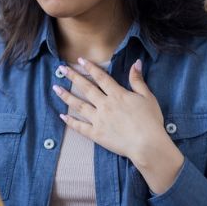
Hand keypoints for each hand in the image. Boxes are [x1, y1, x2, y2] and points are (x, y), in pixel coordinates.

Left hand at [53, 58, 182, 193]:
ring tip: (55, 88)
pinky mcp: (96, 134)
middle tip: (61, 69)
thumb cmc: (150, 121)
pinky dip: (70, 121)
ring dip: (66, 96)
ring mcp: (98, 120)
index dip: (90, 67)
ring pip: (79, 105)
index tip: (80, 60)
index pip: (101, 77)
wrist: (147, 145)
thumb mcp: (147, 97)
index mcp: (117, 95)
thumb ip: (138, 80)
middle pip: (86, 88)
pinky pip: (80, 127)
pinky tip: (62, 115)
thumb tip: (135, 63)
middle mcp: (105, 105)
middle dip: (73, 77)